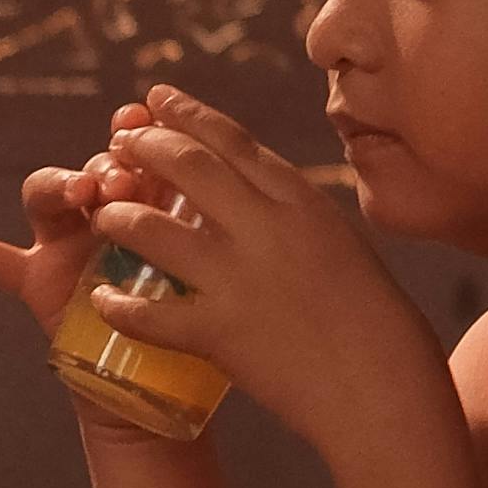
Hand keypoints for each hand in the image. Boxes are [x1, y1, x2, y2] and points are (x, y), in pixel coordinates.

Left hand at [0, 87, 432, 453]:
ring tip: (101, 213)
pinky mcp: (222, 332)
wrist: (387, 389)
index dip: (188, 115)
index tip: (157, 97)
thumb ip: (297, 219)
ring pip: (155, 230)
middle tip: (117, 142)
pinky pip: (150, 314)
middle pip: (189, 166)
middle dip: (145, 147)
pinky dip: (119, 306)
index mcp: (303, 203)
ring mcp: (241, 278)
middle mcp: (269, 227)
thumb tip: (263, 198)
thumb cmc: (378, 326)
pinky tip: (101, 300)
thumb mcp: (343, 248)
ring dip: (120, 217)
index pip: (235, 142)